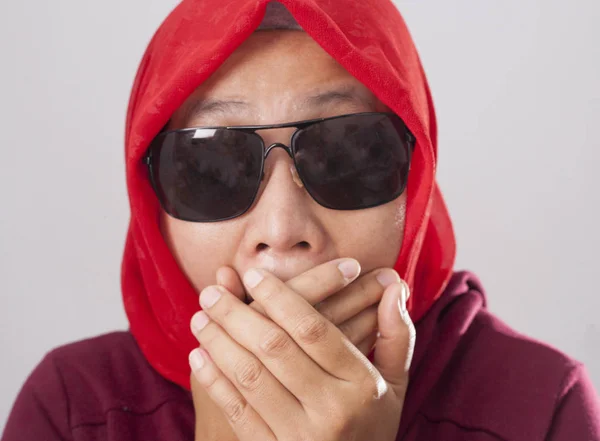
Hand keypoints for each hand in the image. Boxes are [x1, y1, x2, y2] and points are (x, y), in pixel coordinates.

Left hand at [189, 259, 414, 440]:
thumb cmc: (373, 425)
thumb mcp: (396, 384)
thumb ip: (396, 335)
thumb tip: (393, 285)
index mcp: (362, 385)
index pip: (313, 329)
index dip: (280, 297)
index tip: (253, 274)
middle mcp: (331, 411)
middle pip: (275, 348)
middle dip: (237, 315)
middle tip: (211, 291)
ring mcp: (300, 437)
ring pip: (250, 377)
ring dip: (219, 343)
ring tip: (200, 318)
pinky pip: (238, 413)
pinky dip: (215, 382)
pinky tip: (200, 357)